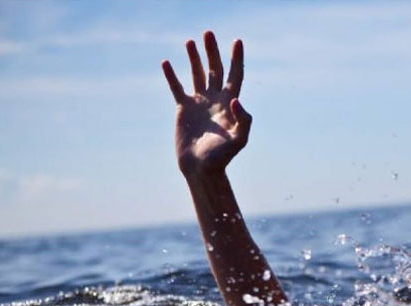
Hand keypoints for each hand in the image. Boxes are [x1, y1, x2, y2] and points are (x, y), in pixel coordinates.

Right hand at [161, 31, 251, 175]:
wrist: (201, 168)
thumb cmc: (222, 157)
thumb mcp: (239, 140)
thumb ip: (243, 120)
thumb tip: (236, 100)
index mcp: (230, 104)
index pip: (235, 75)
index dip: (236, 59)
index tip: (237, 41)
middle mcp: (215, 100)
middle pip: (215, 69)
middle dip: (212, 51)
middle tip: (208, 33)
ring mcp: (199, 103)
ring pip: (197, 74)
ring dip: (194, 58)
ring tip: (190, 41)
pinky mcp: (183, 109)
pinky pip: (177, 88)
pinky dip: (172, 76)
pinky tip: (167, 62)